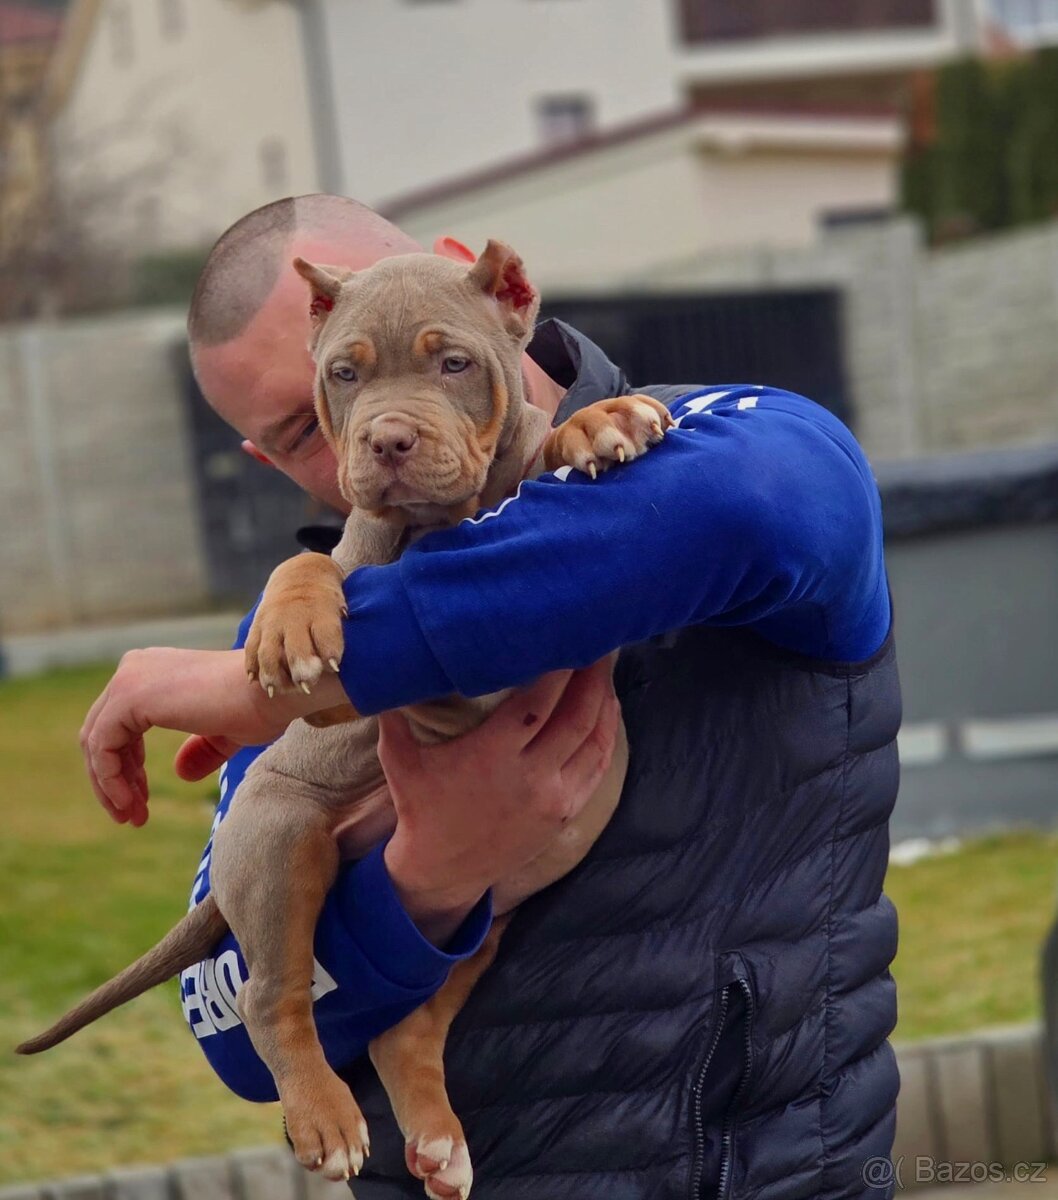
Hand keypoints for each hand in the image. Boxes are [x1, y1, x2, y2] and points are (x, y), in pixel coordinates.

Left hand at [80, 647, 347, 825]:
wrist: (272, 691)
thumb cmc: (260, 706)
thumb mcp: (225, 732)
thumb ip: (202, 748)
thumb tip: (181, 773)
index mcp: (154, 670)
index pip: (119, 724)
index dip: (126, 767)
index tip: (141, 802)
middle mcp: (135, 668)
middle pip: (101, 734)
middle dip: (115, 780)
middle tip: (133, 817)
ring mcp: (129, 679)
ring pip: (96, 743)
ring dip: (111, 786)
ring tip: (133, 818)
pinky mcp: (128, 697)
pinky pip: (102, 748)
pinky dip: (111, 780)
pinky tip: (133, 803)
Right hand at [379, 659, 619, 944]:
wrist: (441, 871)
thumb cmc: (420, 808)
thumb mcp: (398, 763)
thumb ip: (393, 718)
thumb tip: (383, 672)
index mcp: (492, 755)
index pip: (539, 701)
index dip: (560, 668)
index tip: (568, 637)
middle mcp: (530, 775)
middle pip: (576, 715)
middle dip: (592, 675)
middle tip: (600, 641)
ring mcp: (553, 796)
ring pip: (594, 740)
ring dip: (605, 701)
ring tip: (607, 668)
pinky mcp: (565, 813)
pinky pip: (597, 768)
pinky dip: (607, 735)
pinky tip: (609, 710)